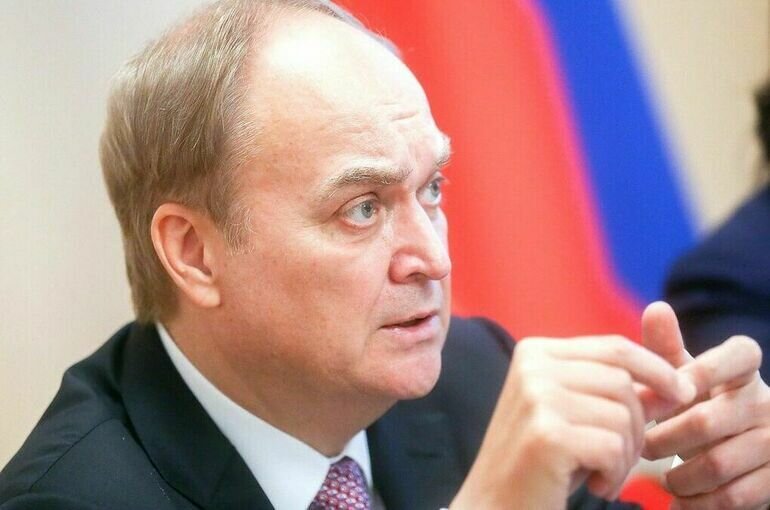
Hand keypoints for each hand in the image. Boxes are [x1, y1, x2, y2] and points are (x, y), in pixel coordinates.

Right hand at [450, 332, 694, 509]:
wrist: (495, 505)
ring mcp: (537, 397)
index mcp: (536, 352)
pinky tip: (593, 484)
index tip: (682, 394)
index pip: (615, 347)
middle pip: (623, 381)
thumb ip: (618, 390)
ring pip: (623, 414)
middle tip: (617, 459)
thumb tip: (680, 381)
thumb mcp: (578, 415)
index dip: (657, 369)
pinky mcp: (546, 434)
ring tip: (602, 473)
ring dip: (626, 455)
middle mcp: (533, 366)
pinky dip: (614, 474)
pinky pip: (613, 446)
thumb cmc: (543, 463)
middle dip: (637, 424)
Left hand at [642, 302, 769, 509]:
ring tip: (658, 476)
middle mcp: (766, 403)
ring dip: (678, 475)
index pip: (741, 353)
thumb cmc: (698, 406)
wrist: (731, 457)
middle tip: (641, 446)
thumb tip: (656, 307)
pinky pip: (734, 496)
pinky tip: (680, 501)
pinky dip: (699, 502)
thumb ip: (667, 348)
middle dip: (664, 437)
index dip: (705, 370)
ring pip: (717, 463)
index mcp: (744, 371)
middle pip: (707, 420)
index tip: (674, 389)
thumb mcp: (683, 377)